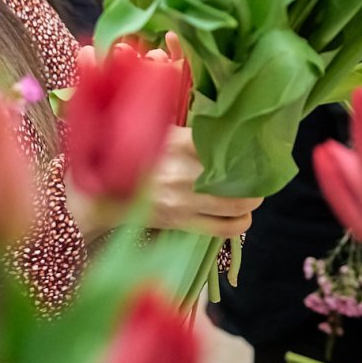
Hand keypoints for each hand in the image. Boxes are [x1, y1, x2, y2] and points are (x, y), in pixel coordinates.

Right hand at [146, 126, 261, 238]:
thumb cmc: (137, 158)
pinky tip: (239, 217)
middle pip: (237, 178)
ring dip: (249, 202)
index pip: (225, 144)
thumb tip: (231, 135)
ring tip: (250, 197)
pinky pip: (223, 228)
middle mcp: (181, 171)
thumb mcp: (161, 134)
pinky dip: (239, 223)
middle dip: (253, 180)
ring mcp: (181, 200)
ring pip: (236, 205)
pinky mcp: (180, 222)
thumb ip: (193, 136)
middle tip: (257, 177)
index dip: (247, 149)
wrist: (104, 190)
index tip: (255, 151)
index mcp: (177, 142)